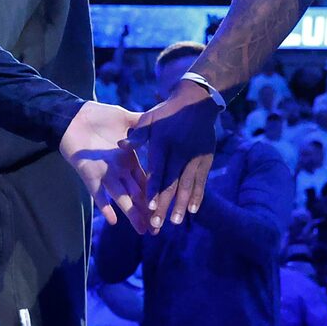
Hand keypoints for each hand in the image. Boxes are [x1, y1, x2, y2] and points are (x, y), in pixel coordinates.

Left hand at [59, 100, 152, 230]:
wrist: (74, 115)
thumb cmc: (99, 117)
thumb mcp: (126, 119)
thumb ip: (143, 126)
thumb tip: (163, 119)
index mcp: (130, 160)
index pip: (147, 181)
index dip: (157, 194)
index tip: (170, 207)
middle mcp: (120, 171)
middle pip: (137, 195)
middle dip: (147, 212)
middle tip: (157, 229)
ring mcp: (105, 174)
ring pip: (121, 197)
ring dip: (131, 213)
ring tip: (142, 228)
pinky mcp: (89, 174)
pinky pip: (97, 193)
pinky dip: (104, 205)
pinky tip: (113, 219)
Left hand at [132, 79, 219, 224]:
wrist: (196, 102)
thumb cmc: (167, 113)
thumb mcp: (149, 119)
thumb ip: (137, 136)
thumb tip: (120, 145)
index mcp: (163, 142)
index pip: (158, 170)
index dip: (154, 188)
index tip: (149, 206)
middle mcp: (180, 151)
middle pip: (172, 182)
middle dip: (165, 204)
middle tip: (158, 223)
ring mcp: (195, 157)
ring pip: (188, 185)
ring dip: (181, 204)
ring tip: (176, 221)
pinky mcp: (206, 159)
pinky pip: (201, 181)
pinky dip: (197, 196)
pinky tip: (192, 210)